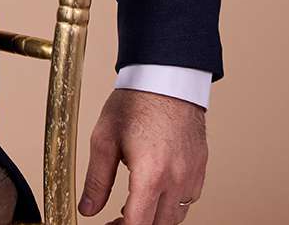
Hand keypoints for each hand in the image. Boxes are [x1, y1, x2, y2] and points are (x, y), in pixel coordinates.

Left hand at [78, 88, 206, 224]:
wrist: (167, 78)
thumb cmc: (136, 102)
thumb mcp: (105, 138)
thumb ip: (96, 179)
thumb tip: (88, 208)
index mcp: (152, 175)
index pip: (138, 224)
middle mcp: (177, 180)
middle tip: (116, 220)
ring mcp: (192, 175)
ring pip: (176, 217)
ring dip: (155, 218)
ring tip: (134, 207)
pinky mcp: (200, 168)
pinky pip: (188, 200)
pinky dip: (171, 205)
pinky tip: (155, 192)